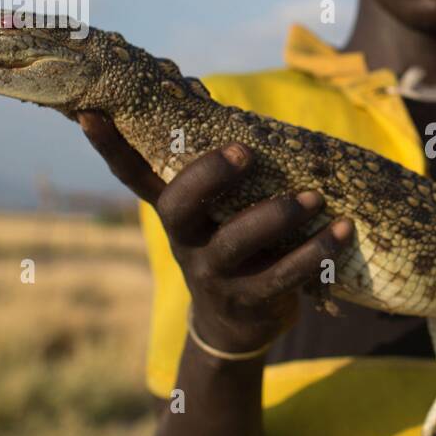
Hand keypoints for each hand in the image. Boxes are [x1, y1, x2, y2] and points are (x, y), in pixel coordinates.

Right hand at [78, 111, 352, 354]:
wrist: (237, 328)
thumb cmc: (235, 247)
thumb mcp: (220, 214)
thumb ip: (224, 176)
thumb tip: (230, 108)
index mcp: (176, 213)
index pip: (134, 177)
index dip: (111, 149)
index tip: (93, 113)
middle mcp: (185, 241)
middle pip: (179, 207)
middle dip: (209, 176)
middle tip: (244, 152)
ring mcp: (213, 274)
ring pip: (236, 242)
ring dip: (277, 215)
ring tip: (313, 197)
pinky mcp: (248, 301)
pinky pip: (282, 276)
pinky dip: (315, 251)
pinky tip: (342, 230)